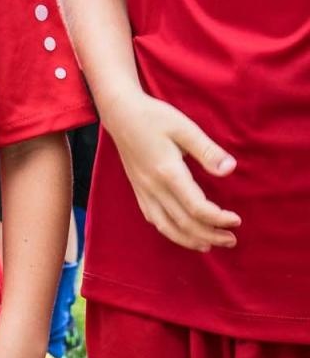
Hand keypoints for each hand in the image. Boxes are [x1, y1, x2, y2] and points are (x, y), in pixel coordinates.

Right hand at [102, 90, 239, 250]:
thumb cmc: (153, 117)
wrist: (119, 113)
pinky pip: (152, 218)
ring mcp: (143, 189)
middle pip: (183, 223)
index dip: (218, 219)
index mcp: (167, 172)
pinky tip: (180, 232)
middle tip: (232, 239)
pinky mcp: (138, 188)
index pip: (196, 207)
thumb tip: (230, 169)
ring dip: (189, 239)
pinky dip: (169, 230)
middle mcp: (153, 186)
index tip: (236, 220)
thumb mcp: (184, 127)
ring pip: (165, 226)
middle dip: (209, 235)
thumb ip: (207, 150)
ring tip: (209, 244)